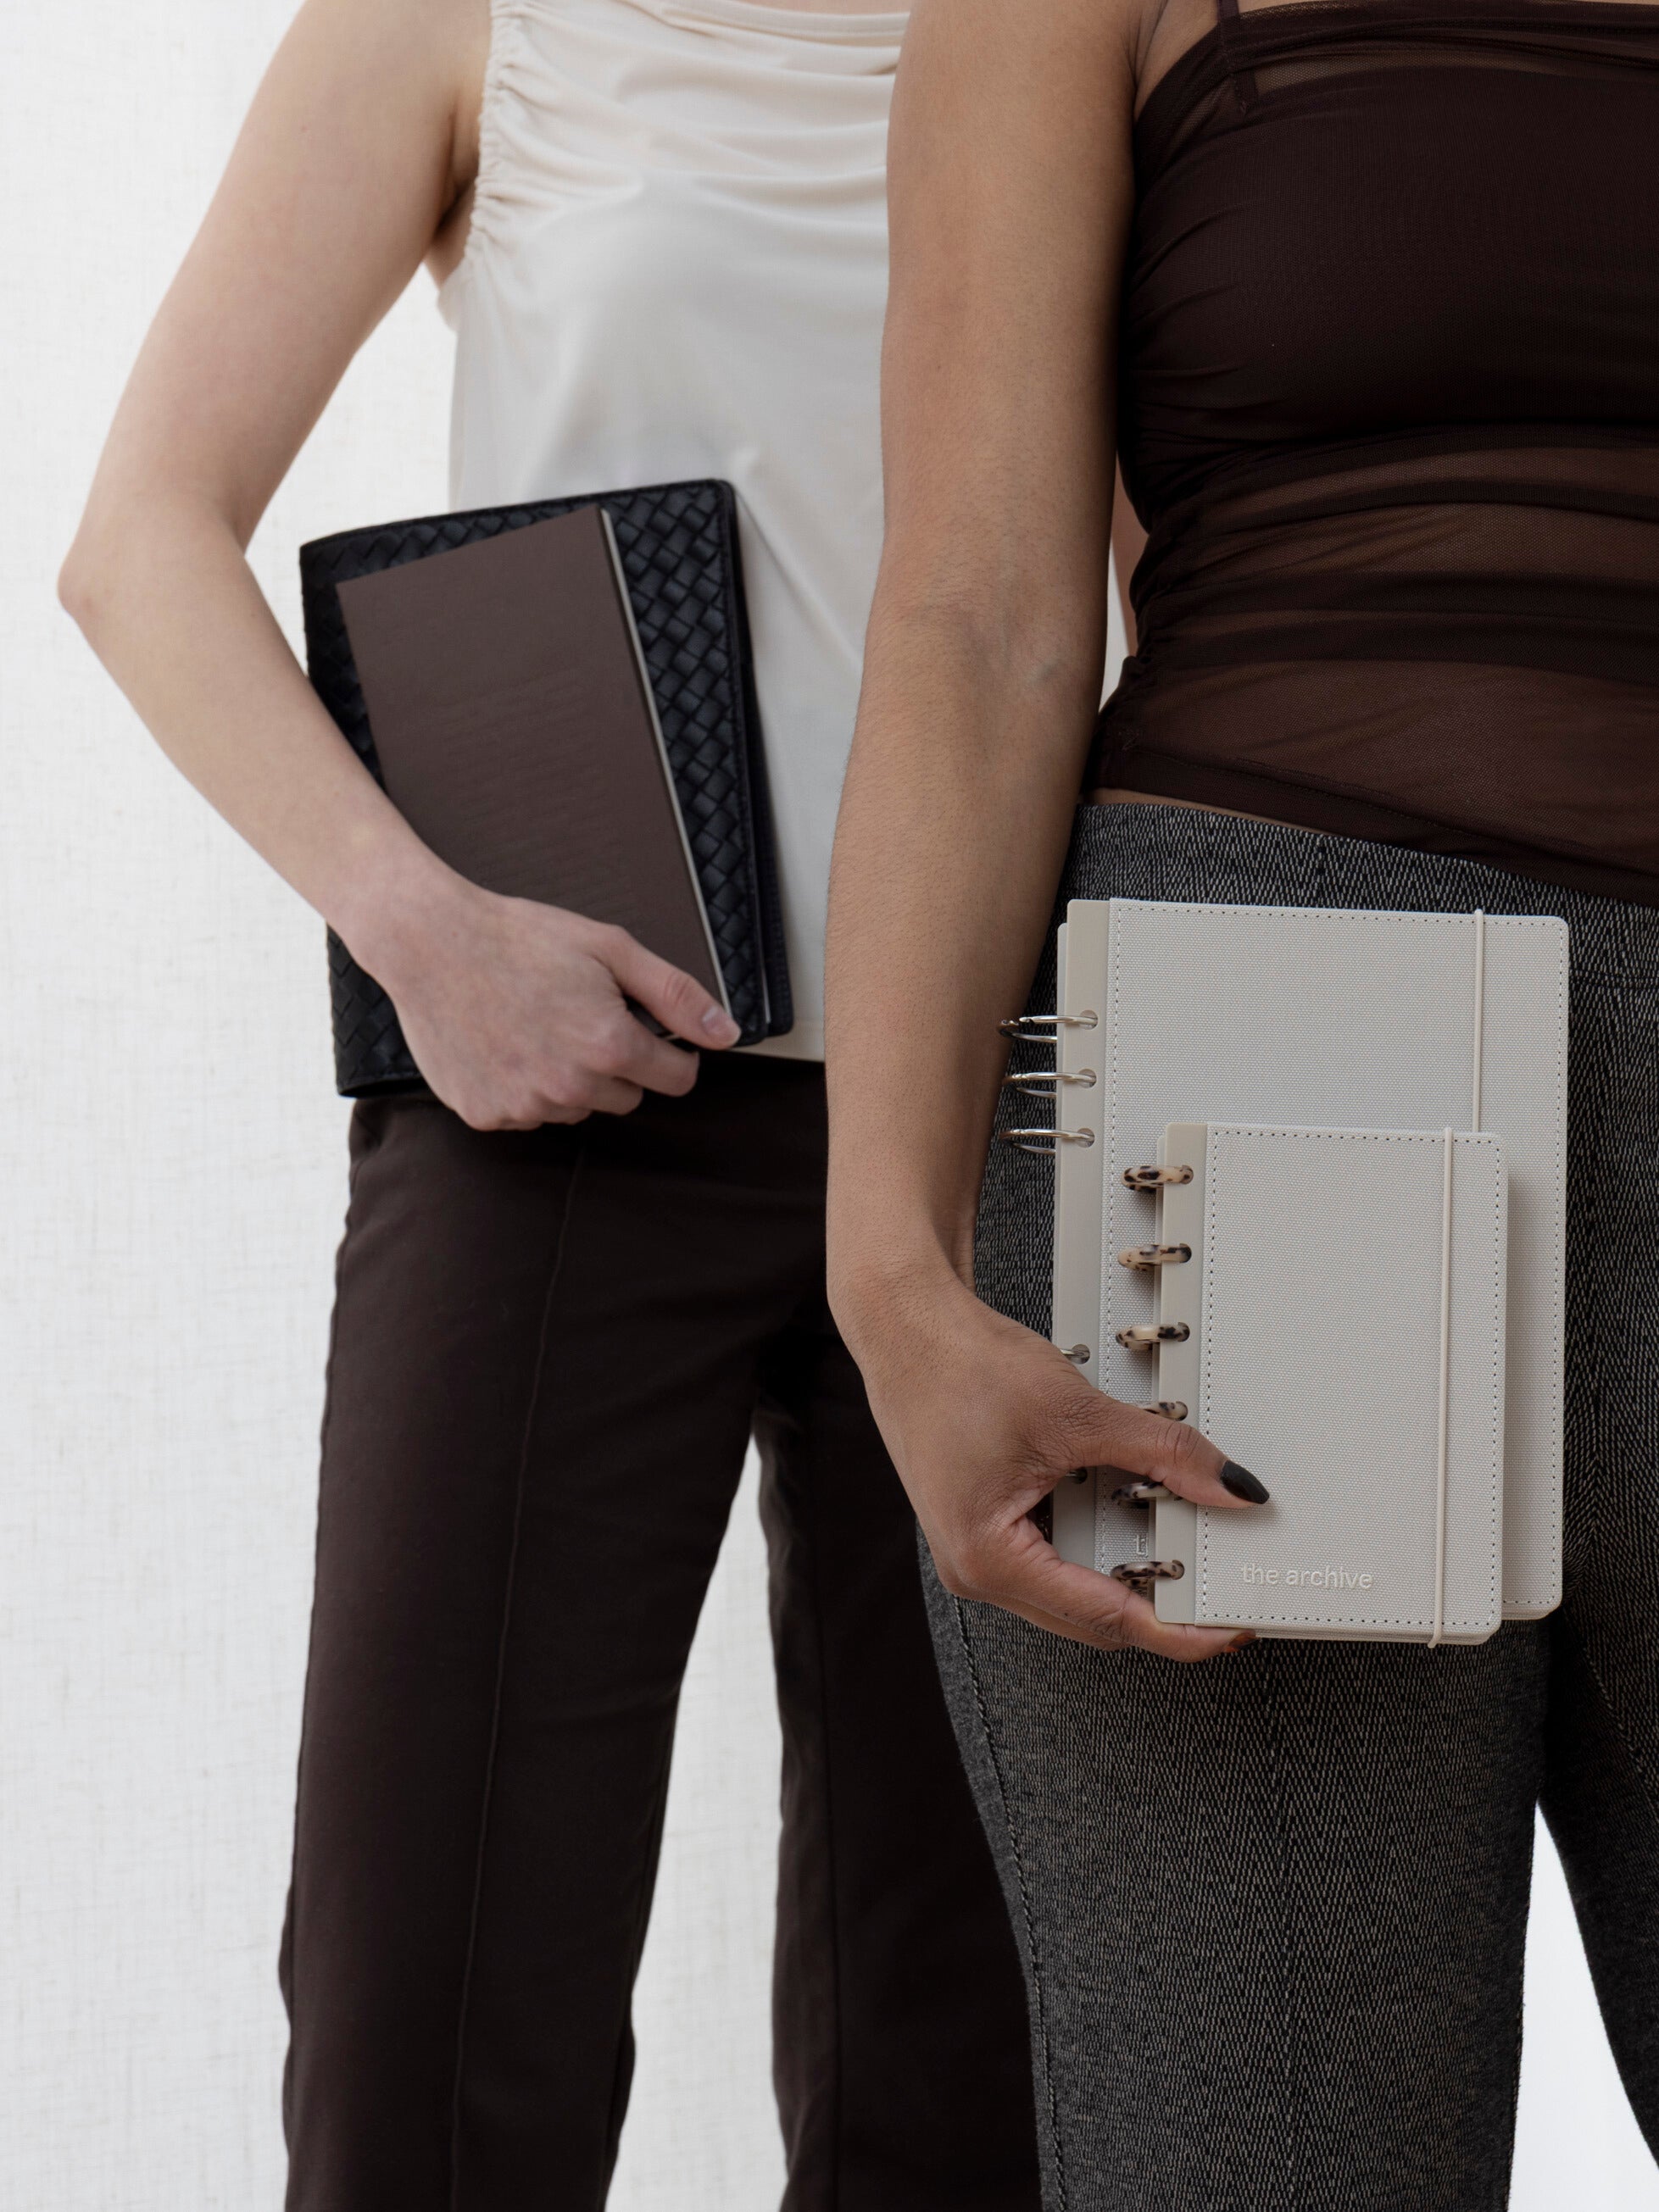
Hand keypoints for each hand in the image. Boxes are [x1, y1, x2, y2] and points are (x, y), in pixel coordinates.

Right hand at [355, 872, 739, 1129]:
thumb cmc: (519, 938)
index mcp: (608, 1046)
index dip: (669, 1052)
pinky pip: (528, 1113)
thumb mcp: (610, 949)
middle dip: (615, 1063)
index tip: (648, 1033)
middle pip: (626, 1097)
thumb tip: (725, 1034)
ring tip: (535, 1025)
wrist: (430, 943)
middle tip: (577, 1015)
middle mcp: (569, 1087)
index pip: (676, 1080)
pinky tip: (504, 1044)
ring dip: (569, 1078)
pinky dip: (523, 1087)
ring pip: (576, 1108)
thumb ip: (675, 995)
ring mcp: (525, 1106)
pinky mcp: (487, 1114)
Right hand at [840, 1264, 1267, 1660]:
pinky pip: (1053, 1555)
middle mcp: (975, 1570)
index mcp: (990, 1560)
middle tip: (1220, 1589)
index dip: (1177, 1629)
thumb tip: (1228, 1486)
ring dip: (1128, 1570)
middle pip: (1091, 1616)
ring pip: (1074, 1587)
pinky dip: (1098, 1539)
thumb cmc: (956, 1366)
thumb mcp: (1078, 1412)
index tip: (1227, 1629)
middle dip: (1158, 1604)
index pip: (1107, 1618)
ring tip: (1180, 1542)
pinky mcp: (983, 1523)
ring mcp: (975, 1550)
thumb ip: (1162, 1453)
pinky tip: (1128, 1512)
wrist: (906, 1324)